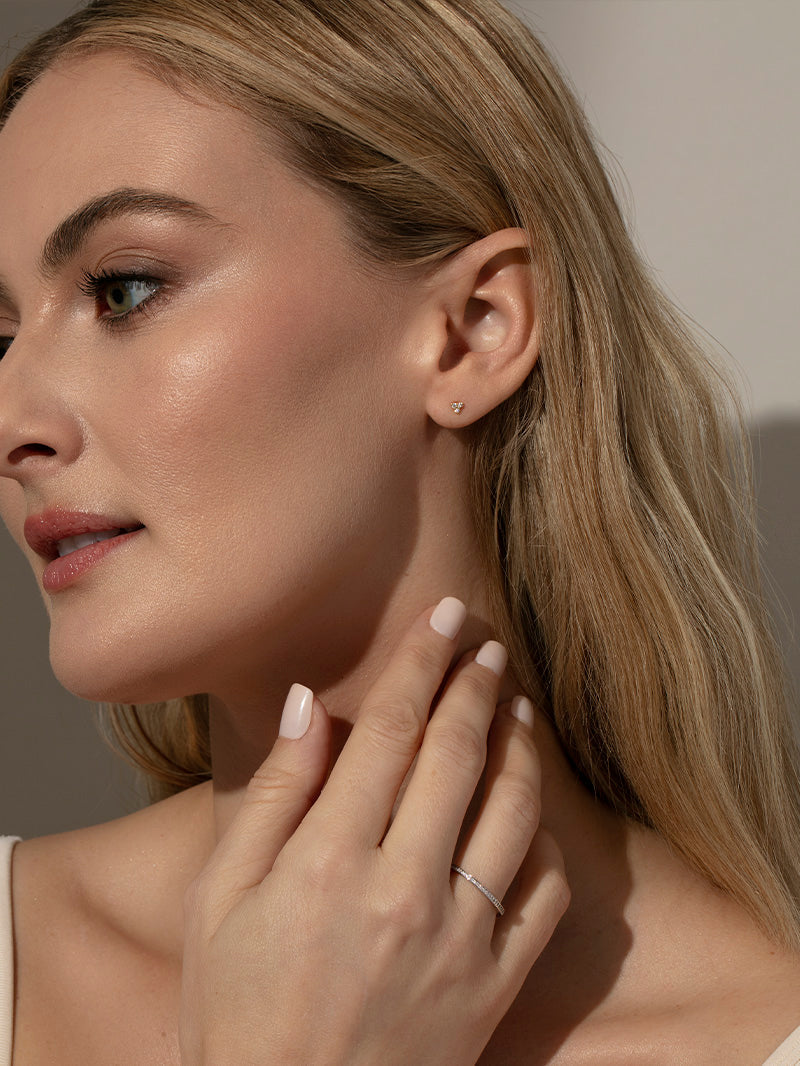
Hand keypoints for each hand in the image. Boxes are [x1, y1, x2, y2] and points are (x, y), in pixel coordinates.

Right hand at [179, 598, 568, 1065]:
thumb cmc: (238, 1010)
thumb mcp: (219, 899)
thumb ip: (271, 796)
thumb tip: (305, 706)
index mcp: (330, 862)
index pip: (391, 732)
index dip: (421, 662)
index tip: (444, 617)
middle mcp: (404, 891)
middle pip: (458, 757)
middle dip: (476, 688)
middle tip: (487, 646)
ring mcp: (460, 940)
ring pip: (514, 814)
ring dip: (520, 748)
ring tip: (516, 707)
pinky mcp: (495, 984)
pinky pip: (543, 894)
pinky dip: (545, 840)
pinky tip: (530, 811)